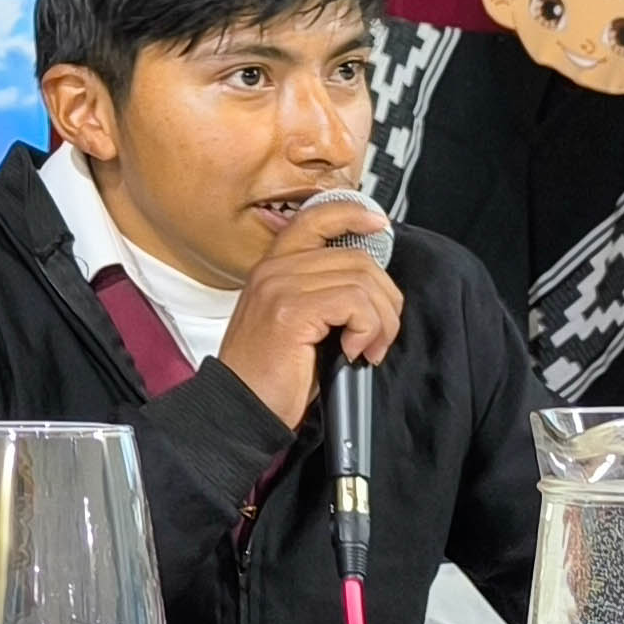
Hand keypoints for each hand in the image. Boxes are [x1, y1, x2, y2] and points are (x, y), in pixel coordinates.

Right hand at [216, 195, 403, 429]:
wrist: (238, 410)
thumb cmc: (266, 376)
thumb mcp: (291, 322)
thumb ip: (318, 292)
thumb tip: (367, 285)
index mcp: (272, 268)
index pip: (315, 218)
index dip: (353, 214)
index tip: (378, 224)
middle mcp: (274, 270)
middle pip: (356, 257)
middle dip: (385, 299)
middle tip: (379, 335)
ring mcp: (281, 287)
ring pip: (362, 281)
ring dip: (380, 321)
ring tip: (368, 348)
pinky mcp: (292, 311)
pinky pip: (355, 304)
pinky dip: (368, 330)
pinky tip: (354, 351)